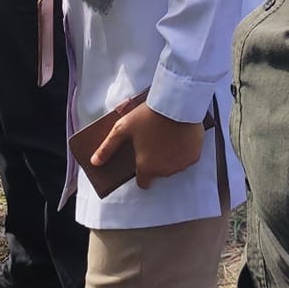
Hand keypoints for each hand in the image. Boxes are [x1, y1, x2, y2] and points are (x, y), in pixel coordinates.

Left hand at [90, 102, 204, 188]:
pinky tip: (179, 137)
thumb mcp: (123, 128)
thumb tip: (94, 162)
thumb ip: (108, 147)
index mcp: (147, 167)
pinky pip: (187, 159)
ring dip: (169, 157)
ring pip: (173, 167)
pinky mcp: (194, 156)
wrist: (176, 104)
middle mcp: (165, 171)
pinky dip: (183, 151)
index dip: (141, 174)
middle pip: (159, 173)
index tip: (141, 162)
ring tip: (166, 137)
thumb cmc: (147, 116)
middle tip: (153, 142)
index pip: (143, 183)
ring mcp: (181, 164)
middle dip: (155, 162)